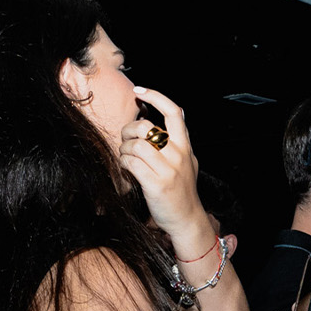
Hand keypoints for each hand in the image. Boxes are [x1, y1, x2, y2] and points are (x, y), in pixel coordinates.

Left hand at [117, 86, 211, 254]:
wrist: (187, 219)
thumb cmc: (181, 190)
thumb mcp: (186, 162)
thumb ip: (177, 142)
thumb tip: (164, 119)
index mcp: (185, 146)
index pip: (174, 112)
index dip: (155, 96)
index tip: (139, 91)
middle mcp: (179, 154)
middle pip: (146, 127)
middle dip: (129, 132)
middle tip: (126, 141)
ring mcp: (168, 169)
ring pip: (135, 145)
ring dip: (124, 151)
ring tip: (128, 160)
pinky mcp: (156, 183)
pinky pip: (130, 163)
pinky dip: (124, 165)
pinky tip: (128, 171)